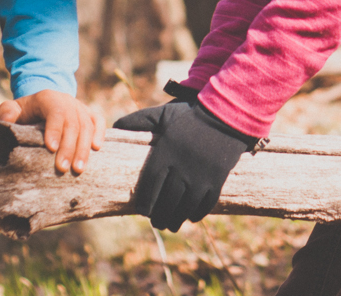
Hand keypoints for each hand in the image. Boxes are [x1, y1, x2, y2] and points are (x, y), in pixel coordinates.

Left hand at [0, 89, 104, 173]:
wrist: (42, 104)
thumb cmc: (25, 112)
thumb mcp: (12, 109)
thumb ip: (7, 112)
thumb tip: (7, 119)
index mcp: (48, 98)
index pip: (55, 112)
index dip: (55, 129)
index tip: (51, 149)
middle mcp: (67, 100)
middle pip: (73, 123)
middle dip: (69, 147)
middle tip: (63, 168)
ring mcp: (80, 107)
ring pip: (87, 126)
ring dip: (84, 148)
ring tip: (79, 169)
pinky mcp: (89, 114)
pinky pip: (98, 121)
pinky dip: (100, 133)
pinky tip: (97, 149)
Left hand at [113, 101, 256, 230]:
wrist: (226, 115)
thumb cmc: (191, 117)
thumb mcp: (164, 114)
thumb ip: (140, 120)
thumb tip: (115, 126)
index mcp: (166, 152)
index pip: (150, 184)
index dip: (144, 202)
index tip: (142, 211)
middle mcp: (182, 166)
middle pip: (167, 200)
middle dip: (159, 216)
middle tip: (156, 223)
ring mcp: (201, 175)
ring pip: (185, 207)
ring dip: (177, 220)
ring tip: (171, 226)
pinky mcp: (217, 179)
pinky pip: (206, 204)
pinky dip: (197, 214)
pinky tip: (191, 217)